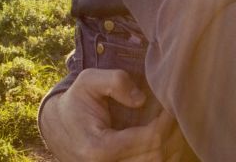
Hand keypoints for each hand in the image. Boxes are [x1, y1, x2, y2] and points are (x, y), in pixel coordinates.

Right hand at [39, 68, 180, 161]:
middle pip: (155, 157)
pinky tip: (166, 140)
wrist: (57, 126)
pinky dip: (161, 154)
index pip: (146, 140)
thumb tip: (140, 99)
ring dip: (170, 148)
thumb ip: (114, 81)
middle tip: (178, 115)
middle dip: (171, 136)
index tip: (171, 108)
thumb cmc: (77, 101)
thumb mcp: (88, 80)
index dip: (165, 124)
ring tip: (175, 127)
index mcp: (98, 147)